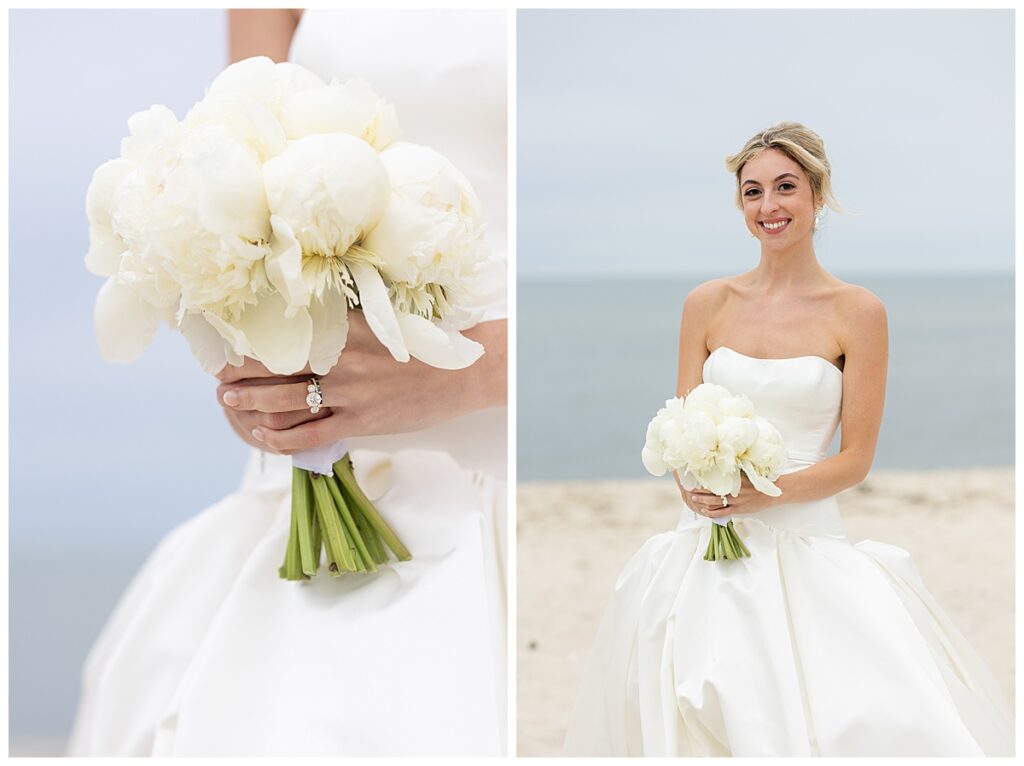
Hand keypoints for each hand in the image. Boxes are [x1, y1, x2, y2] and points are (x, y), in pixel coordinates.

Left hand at [215, 312, 505, 454]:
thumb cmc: (422, 347)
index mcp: (344, 329)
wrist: (460, 373)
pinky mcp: (360, 421)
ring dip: (250, 402)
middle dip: (241, 372)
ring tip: (228, 401)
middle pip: (276, 367)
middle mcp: (341, 359)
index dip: (253, 341)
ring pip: (285, 400)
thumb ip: (344, 326)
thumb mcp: (380, 324)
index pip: (286, 335)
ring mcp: (349, 392)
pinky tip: (263, 436)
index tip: (230, 343)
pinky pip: (310, 433)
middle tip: (217, 376)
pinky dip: (282, 437)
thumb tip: (311, 322)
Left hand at [677, 473, 774, 517]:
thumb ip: (735, 469)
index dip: (704, 480)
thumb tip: (725, 460)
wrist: (774, 492)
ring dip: (703, 501)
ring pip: (715, 502)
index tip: (695, 478)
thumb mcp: (748, 471)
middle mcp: (733, 491)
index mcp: (735, 480)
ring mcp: (736, 501)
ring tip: (694, 499)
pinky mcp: (739, 510)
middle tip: (689, 489)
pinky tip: (706, 511)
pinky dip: (713, 513)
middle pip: (712, 491)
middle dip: (699, 491)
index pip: (716, 480)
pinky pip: (723, 512)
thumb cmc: (761, 481)